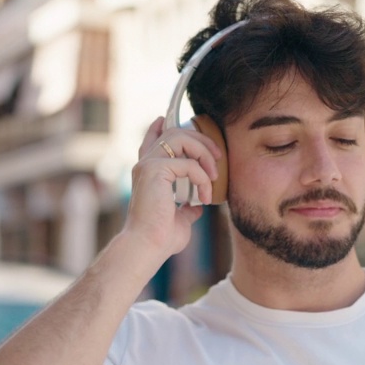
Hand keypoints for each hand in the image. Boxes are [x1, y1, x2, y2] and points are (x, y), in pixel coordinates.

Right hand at [123, 117, 221, 258]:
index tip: (166, 118)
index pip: (152, 141)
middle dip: (200, 140)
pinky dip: (202, 178)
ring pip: (180, 138)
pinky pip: (187, 164)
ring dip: (203, 152)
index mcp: (148, 173)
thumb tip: (197, 204)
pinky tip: (205, 196)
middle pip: (174, 133)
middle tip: (218, 157)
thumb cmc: (161, 238)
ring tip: (214, 175)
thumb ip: (187, 206)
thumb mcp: (179, 218)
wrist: (149, 247)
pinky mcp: (155, 171)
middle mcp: (145, 165)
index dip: (159, 127)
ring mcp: (148, 166)